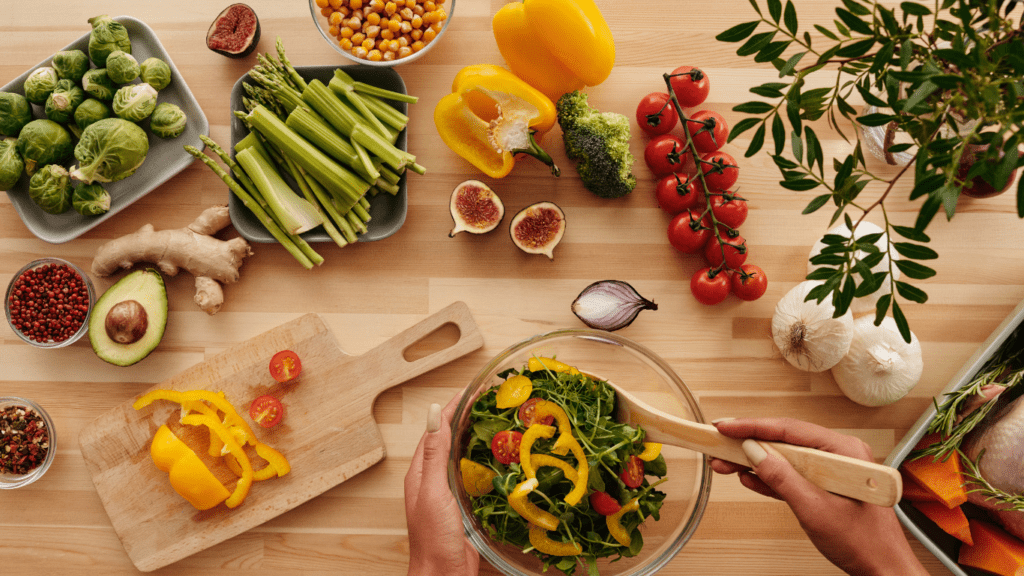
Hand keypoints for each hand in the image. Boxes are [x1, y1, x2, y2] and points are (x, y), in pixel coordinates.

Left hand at [404, 393, 478, 575]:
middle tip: (489, 401)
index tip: (471, 390)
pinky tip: (499, 460)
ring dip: (476, 438)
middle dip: (466, 418)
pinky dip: (485, 462)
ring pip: (462, 457)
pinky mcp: (462, 507)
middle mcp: (432, 480)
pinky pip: (473, 477)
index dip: (452, 408)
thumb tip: (433, 414)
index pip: (436, 430)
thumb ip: (433, 454)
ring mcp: (447, 494)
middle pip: (449, 440)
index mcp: (421, 473)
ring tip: (496, 422)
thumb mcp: (433, 491)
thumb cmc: (433, 539)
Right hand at [710, 418, 927, 575]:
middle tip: (719, 445)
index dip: (753, 427)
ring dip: (754, 461)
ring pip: (784, 458)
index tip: (726, 427)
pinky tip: (748, 477)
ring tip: (725, 463)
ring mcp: (832, 470)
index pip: (790, 429)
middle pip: (784, 441)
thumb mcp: (815, 509)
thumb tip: (754, 452)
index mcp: (845, 451)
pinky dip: (769, 477)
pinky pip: (791, 475)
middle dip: (749, 444)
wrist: (884, 571)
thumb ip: (782, 478)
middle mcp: (839, 454)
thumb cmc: (866, 544)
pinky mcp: (825, 486)